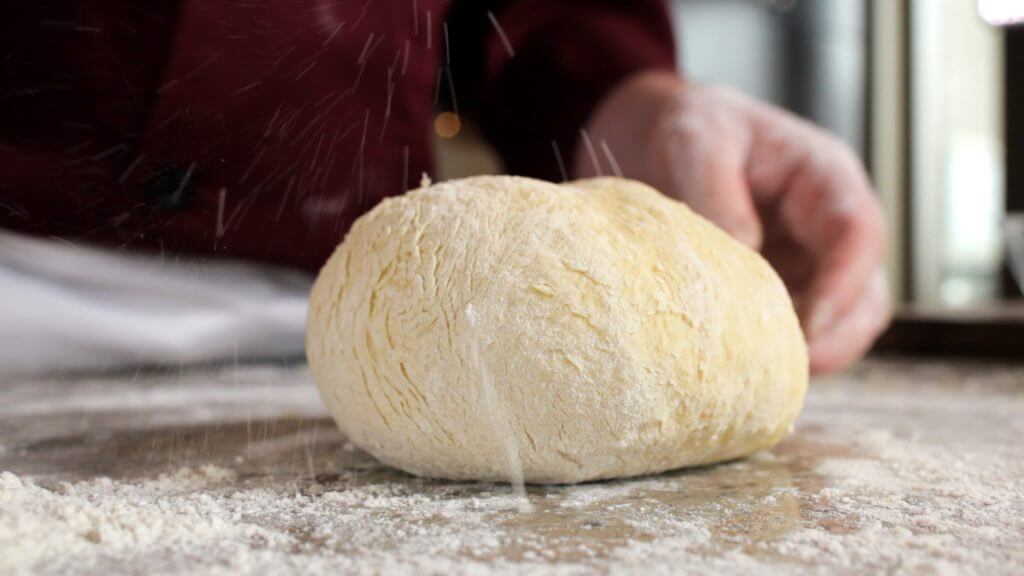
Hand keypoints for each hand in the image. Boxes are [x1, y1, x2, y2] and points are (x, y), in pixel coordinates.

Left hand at [575, 71, 889, 374]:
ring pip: (834, 324)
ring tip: (761, 379)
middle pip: (863, 293)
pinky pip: (786, 331)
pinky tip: (736, 371)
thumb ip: (717, 194)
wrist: (648, 135)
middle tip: (786, 370)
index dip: (843, 285)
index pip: (857, 234)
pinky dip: (770, 354)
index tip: (808, 326)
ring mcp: (801, 263)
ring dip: (807, 355)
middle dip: (836, 337)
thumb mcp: (694, 139)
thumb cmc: (683, 126)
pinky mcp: (770, 291)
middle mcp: (823, 227)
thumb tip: (742, 262)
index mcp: (821, 179)